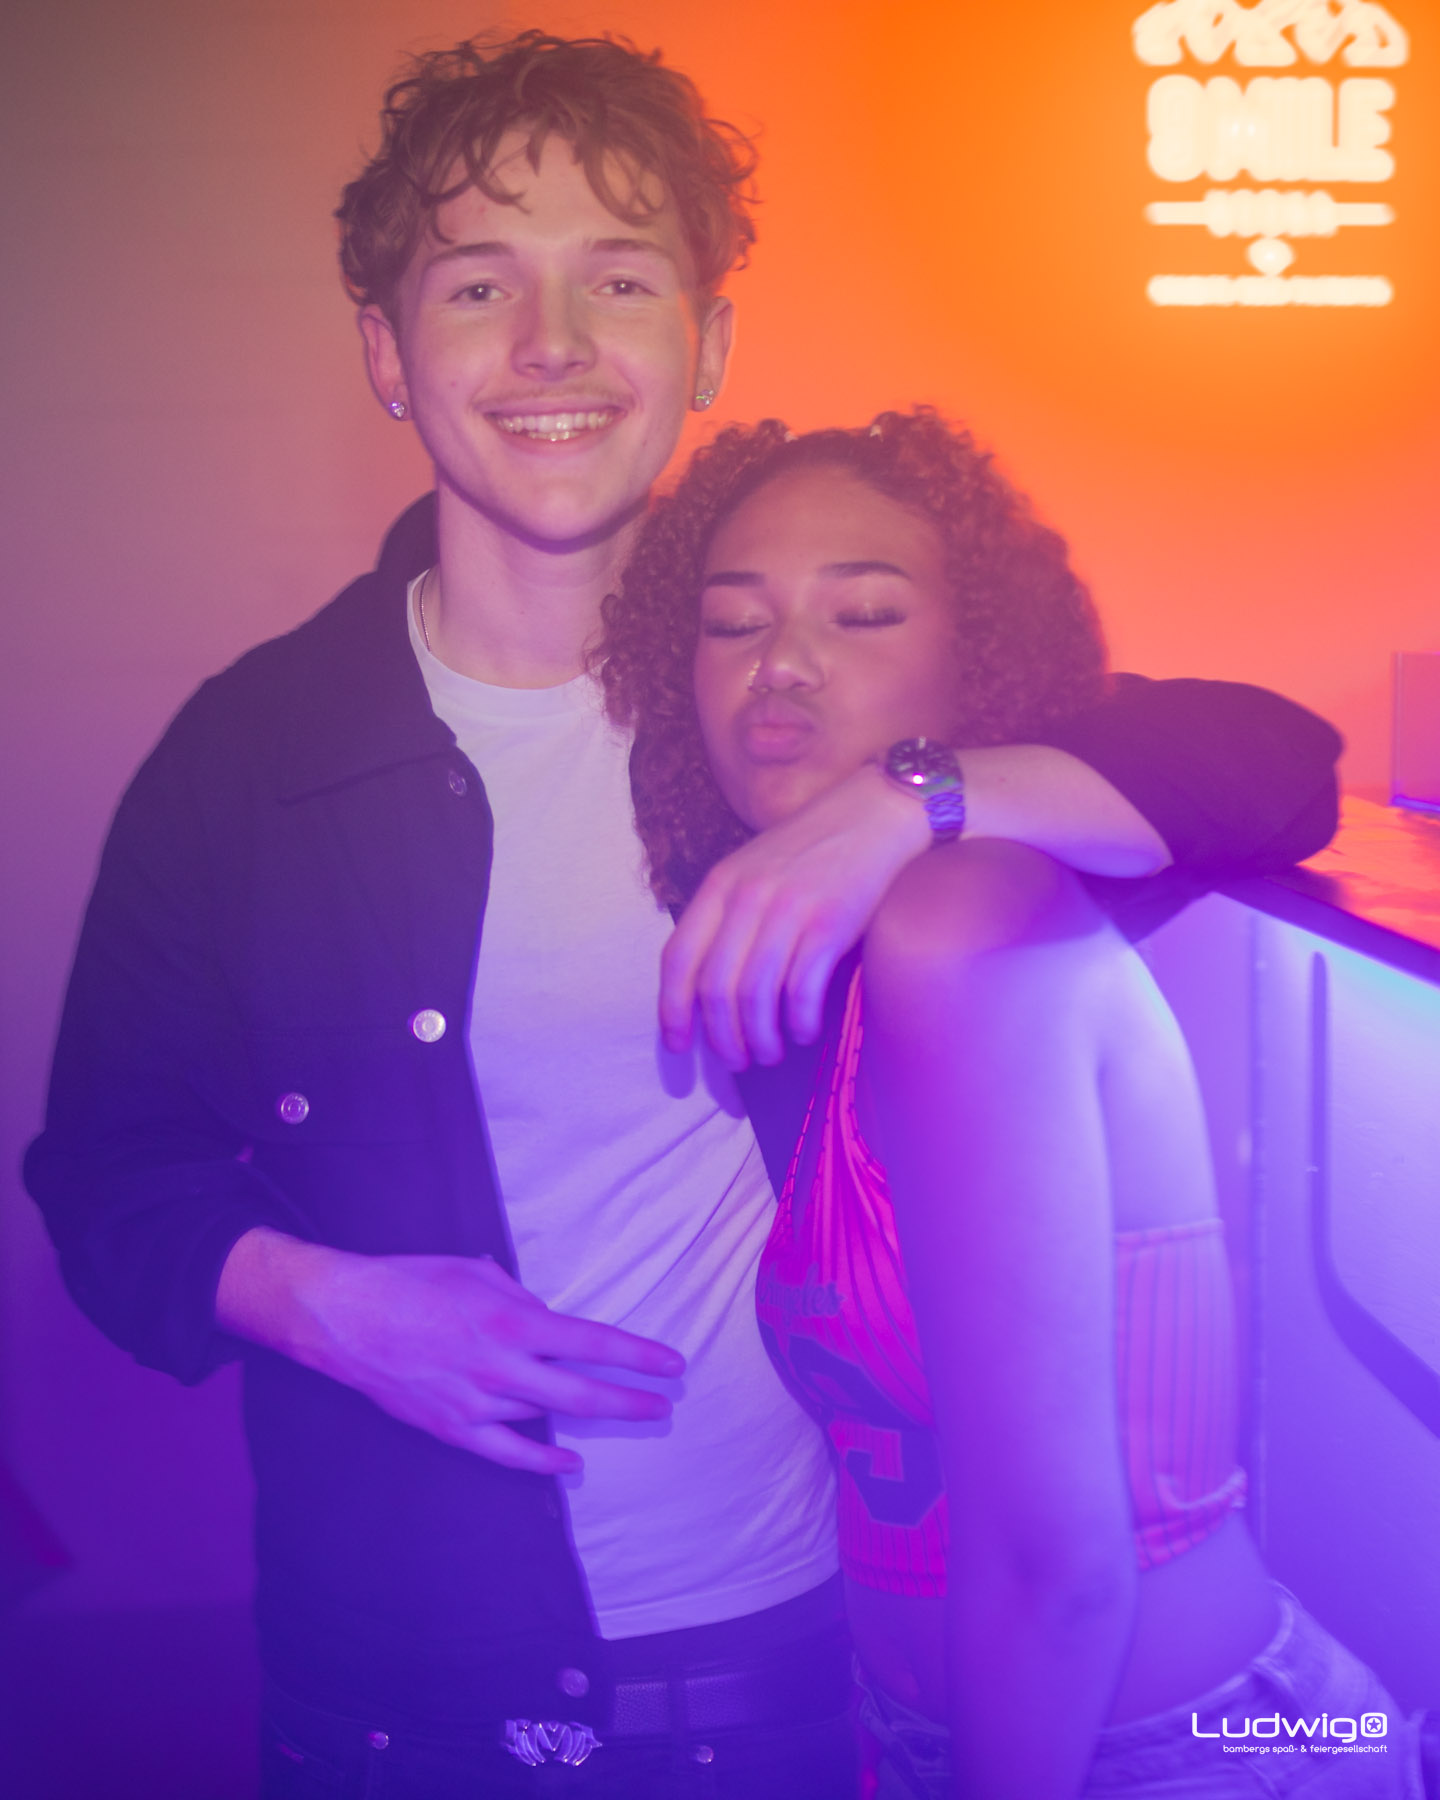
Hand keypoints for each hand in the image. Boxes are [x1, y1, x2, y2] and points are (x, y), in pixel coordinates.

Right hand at [217, 1229, 684, 1473]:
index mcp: (511, 1322)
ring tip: (623, 1412)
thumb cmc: (413, 1283)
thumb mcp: (477, 1273)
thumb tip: (549, 1321)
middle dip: (630, 1399)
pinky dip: (542, 1459)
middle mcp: (501, 1367)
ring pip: (546, 1416)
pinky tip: (571, 1461)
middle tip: (665, 1402)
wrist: (346, 1318)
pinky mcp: (452, 1427)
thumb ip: (521, 1300)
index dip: (637, 1355)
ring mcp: (476, 1403)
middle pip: (582, 1392)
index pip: (592, 1342)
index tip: (672, 1363)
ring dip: (587, 1417)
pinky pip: (507, 1452)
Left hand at [659, 761, 928, 1068]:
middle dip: (721, 1036)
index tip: (678, 1044)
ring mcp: (788, 911)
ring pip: (755, 996)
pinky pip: (801, 990)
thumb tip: (708, 986)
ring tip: (769, 1052)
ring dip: (759, 1038)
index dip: (672, 1009)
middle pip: (716, 987)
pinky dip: (799, 1022)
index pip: (678, 958)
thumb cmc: (812, 847)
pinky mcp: (830, 925)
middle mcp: (747, 897)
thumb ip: (727, 913)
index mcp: (720, 884)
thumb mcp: (753, 867)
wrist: (874, 813)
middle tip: (736, 1060)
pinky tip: (804, 1031)